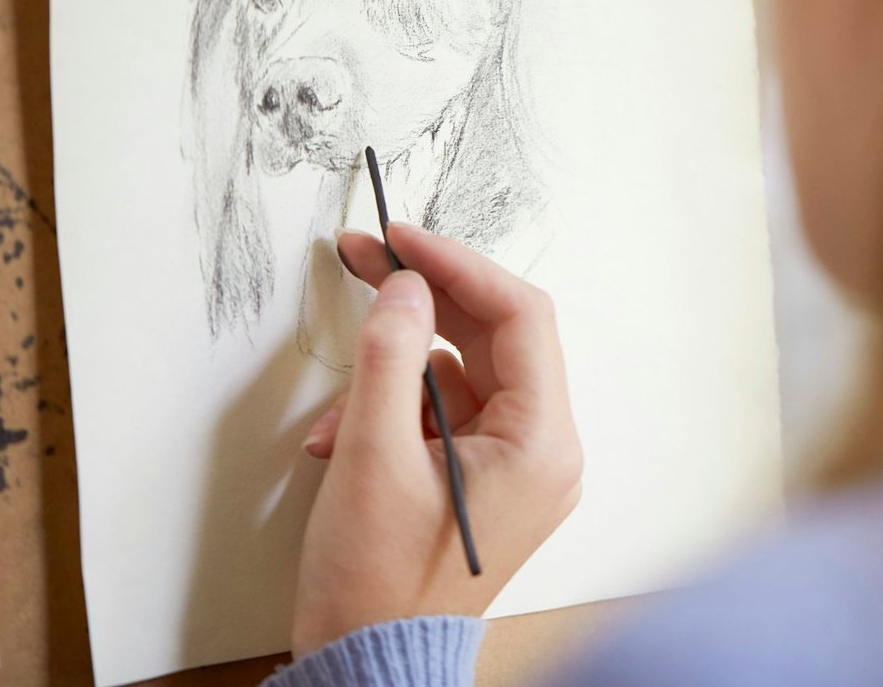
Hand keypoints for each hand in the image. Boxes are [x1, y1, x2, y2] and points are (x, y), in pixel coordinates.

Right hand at [289, 223, 582, 656]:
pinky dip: (391, 411)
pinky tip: (341, 441)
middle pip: (492, 337)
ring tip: (338, 415)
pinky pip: (442, 411)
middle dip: (422, 301)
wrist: (365, 665)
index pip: (521, 317)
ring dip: (391, 375)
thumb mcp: (371, 456)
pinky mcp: (482, 479)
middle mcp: (543, 451)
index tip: (401, 238)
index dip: (459, 265)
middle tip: (362, 260)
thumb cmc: (376, 585)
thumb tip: (404, 285)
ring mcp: (514, 466)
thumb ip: (388, 356)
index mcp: (542, 444)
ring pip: (458, 373)